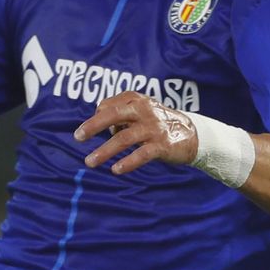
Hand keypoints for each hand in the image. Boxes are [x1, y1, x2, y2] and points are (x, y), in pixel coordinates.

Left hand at [74, 94, 196, 175]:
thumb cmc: (157, 123)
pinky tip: (115, 170)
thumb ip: (119, 114)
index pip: (108, 106)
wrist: (192, 134)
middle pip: (114, 114)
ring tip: (90, 161)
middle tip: (77, 137)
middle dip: (93, 125)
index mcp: (136, 100)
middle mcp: (144, 110)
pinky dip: (127, 162)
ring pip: (124, 138)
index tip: (89, 133)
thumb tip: (96, 125)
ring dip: (104, 151)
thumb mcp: (140, 112)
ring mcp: (153, 128)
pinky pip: (142, 154)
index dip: (96, 119)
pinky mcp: (162, 145)